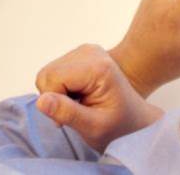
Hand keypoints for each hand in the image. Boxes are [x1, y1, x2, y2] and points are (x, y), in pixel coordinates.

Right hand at [34, 44, 163, 152]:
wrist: (138, 120)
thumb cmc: (122, 127)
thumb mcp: (95, 127)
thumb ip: (67, 113)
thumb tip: (40, 101)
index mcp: (97, 67)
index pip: (51, 79)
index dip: (54, 102)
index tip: (72, 118)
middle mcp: (90, 52)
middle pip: (48, 73)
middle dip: (55, 96)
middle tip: (76, 113)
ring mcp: (86, 51)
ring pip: (49, 72)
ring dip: (58, 92)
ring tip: (80, 105)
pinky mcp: (82, 54)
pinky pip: (56, 71)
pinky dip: (62, 87)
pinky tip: (80, 97)